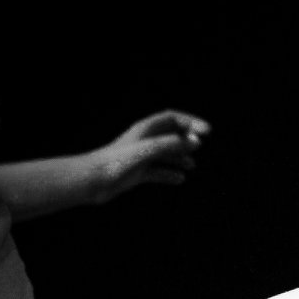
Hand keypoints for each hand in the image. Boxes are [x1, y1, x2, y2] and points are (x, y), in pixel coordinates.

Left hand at [87, 110, 209, 203]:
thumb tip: (195, 142)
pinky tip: (179, 179)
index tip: (207, 132)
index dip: (190, 122)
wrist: (92, 181)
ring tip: (192, 165)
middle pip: (170, 135)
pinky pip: (158, 171)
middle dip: (187, 139)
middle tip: (200, 146)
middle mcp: (144, 141)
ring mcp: (141, 157)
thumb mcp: (148, 150)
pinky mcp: (137, 172)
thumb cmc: (115, 162)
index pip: (172, 118)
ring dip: (180, 157)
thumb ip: (172, 144)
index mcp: (145, 130)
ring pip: (166, 153)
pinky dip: (170, 174)